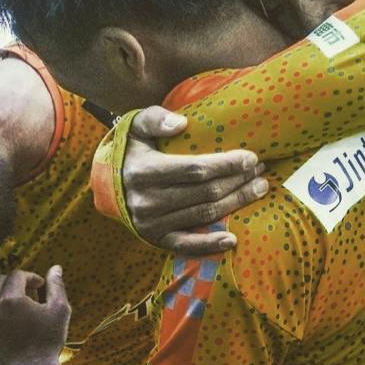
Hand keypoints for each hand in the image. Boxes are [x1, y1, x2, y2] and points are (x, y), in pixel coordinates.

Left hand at [0, 266, 70, 364]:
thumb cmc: (48, 342)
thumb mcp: (60, 311)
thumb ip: (56, 286)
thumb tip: (55, 268)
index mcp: (11, 299)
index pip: (16, 275)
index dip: (30, 277)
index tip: (40, 285)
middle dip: (13, 282)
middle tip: (28, 294)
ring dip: (2, 296)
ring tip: (18, 309)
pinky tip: (8, 323)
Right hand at [120, 106, 267, 254]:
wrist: (104, 184)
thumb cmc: (128, 151)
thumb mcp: (134, 126)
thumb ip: (156, 119)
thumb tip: (182, 123)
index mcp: (145, 171)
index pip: (196, 169)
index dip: (227, 164)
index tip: (250, 157)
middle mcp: (148, 200)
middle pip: (206, 193)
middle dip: (239, 181)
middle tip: (261, 171)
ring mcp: (151, 223)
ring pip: (204, 215)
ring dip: (236, 203)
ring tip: (259, 189)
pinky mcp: (154, 239)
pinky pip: (185, 245)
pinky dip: (209, 244)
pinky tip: (233, 239)